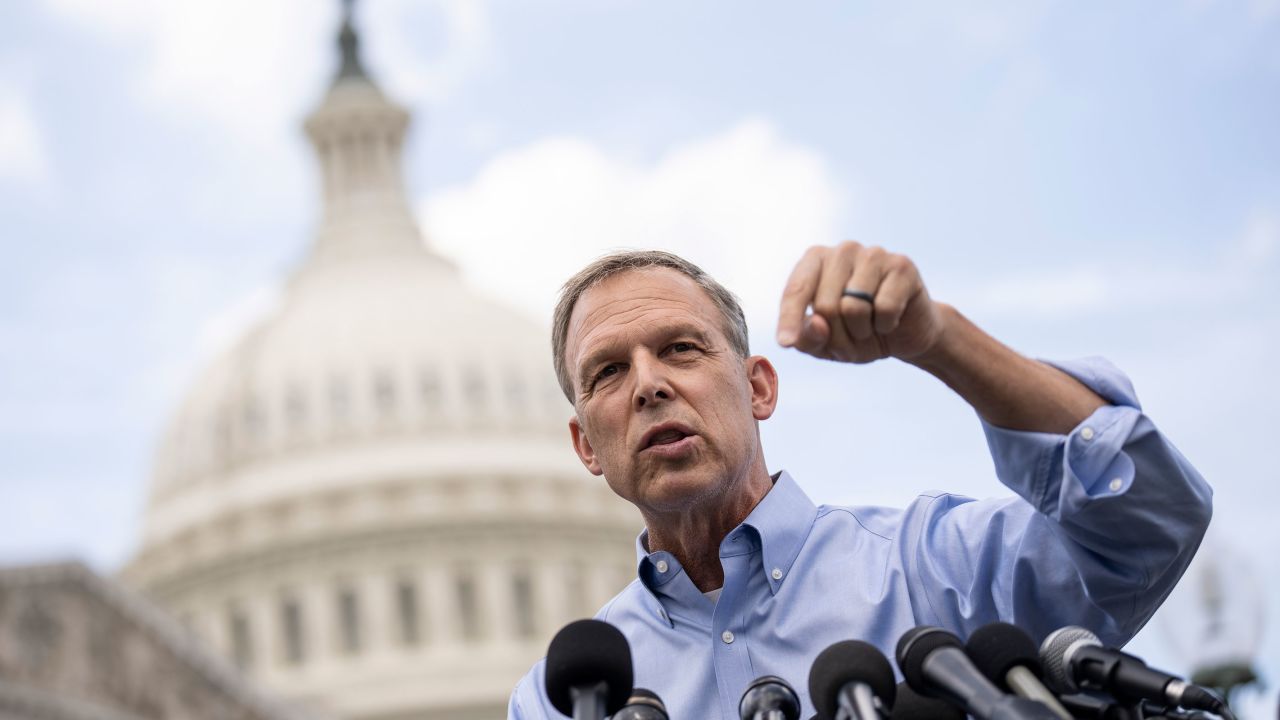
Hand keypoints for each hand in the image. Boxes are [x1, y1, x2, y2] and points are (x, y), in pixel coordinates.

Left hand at [776, 242, 944, 363]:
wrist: (906, 335)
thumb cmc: (857, 334)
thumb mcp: (825, 344)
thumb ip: (808, 338)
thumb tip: (816, 324)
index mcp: (815, 260)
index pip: (796, 290)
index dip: (789, 320)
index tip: (785, 343)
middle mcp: (843, 250)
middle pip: (825, 305)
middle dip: (837, 336)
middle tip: (851, 339)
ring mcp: (874, 254)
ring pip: (853, 308)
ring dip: (862, 332)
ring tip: (870, 327)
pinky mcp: (902, 266)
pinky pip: (884, 309)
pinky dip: (886, 325)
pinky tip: (892, 319)